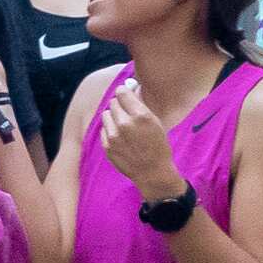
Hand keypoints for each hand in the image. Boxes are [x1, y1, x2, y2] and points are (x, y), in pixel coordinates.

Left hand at [99, 76, 180, 197]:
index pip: (121, 92)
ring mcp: (114, 136)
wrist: (153, 173)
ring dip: (113, 117)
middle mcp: (125, 124)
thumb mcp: (156, 122)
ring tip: (123, 126)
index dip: (124, 92)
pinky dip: (110, 130)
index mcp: (141, 116)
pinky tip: (120, 137)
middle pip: (113, 103)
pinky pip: (104, 129)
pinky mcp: (107, 146)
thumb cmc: (158, 146)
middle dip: (119, 105)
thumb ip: (140, 106)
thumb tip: (130, 89)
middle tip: (127, 113)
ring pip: (106, 114)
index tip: (125, 95)